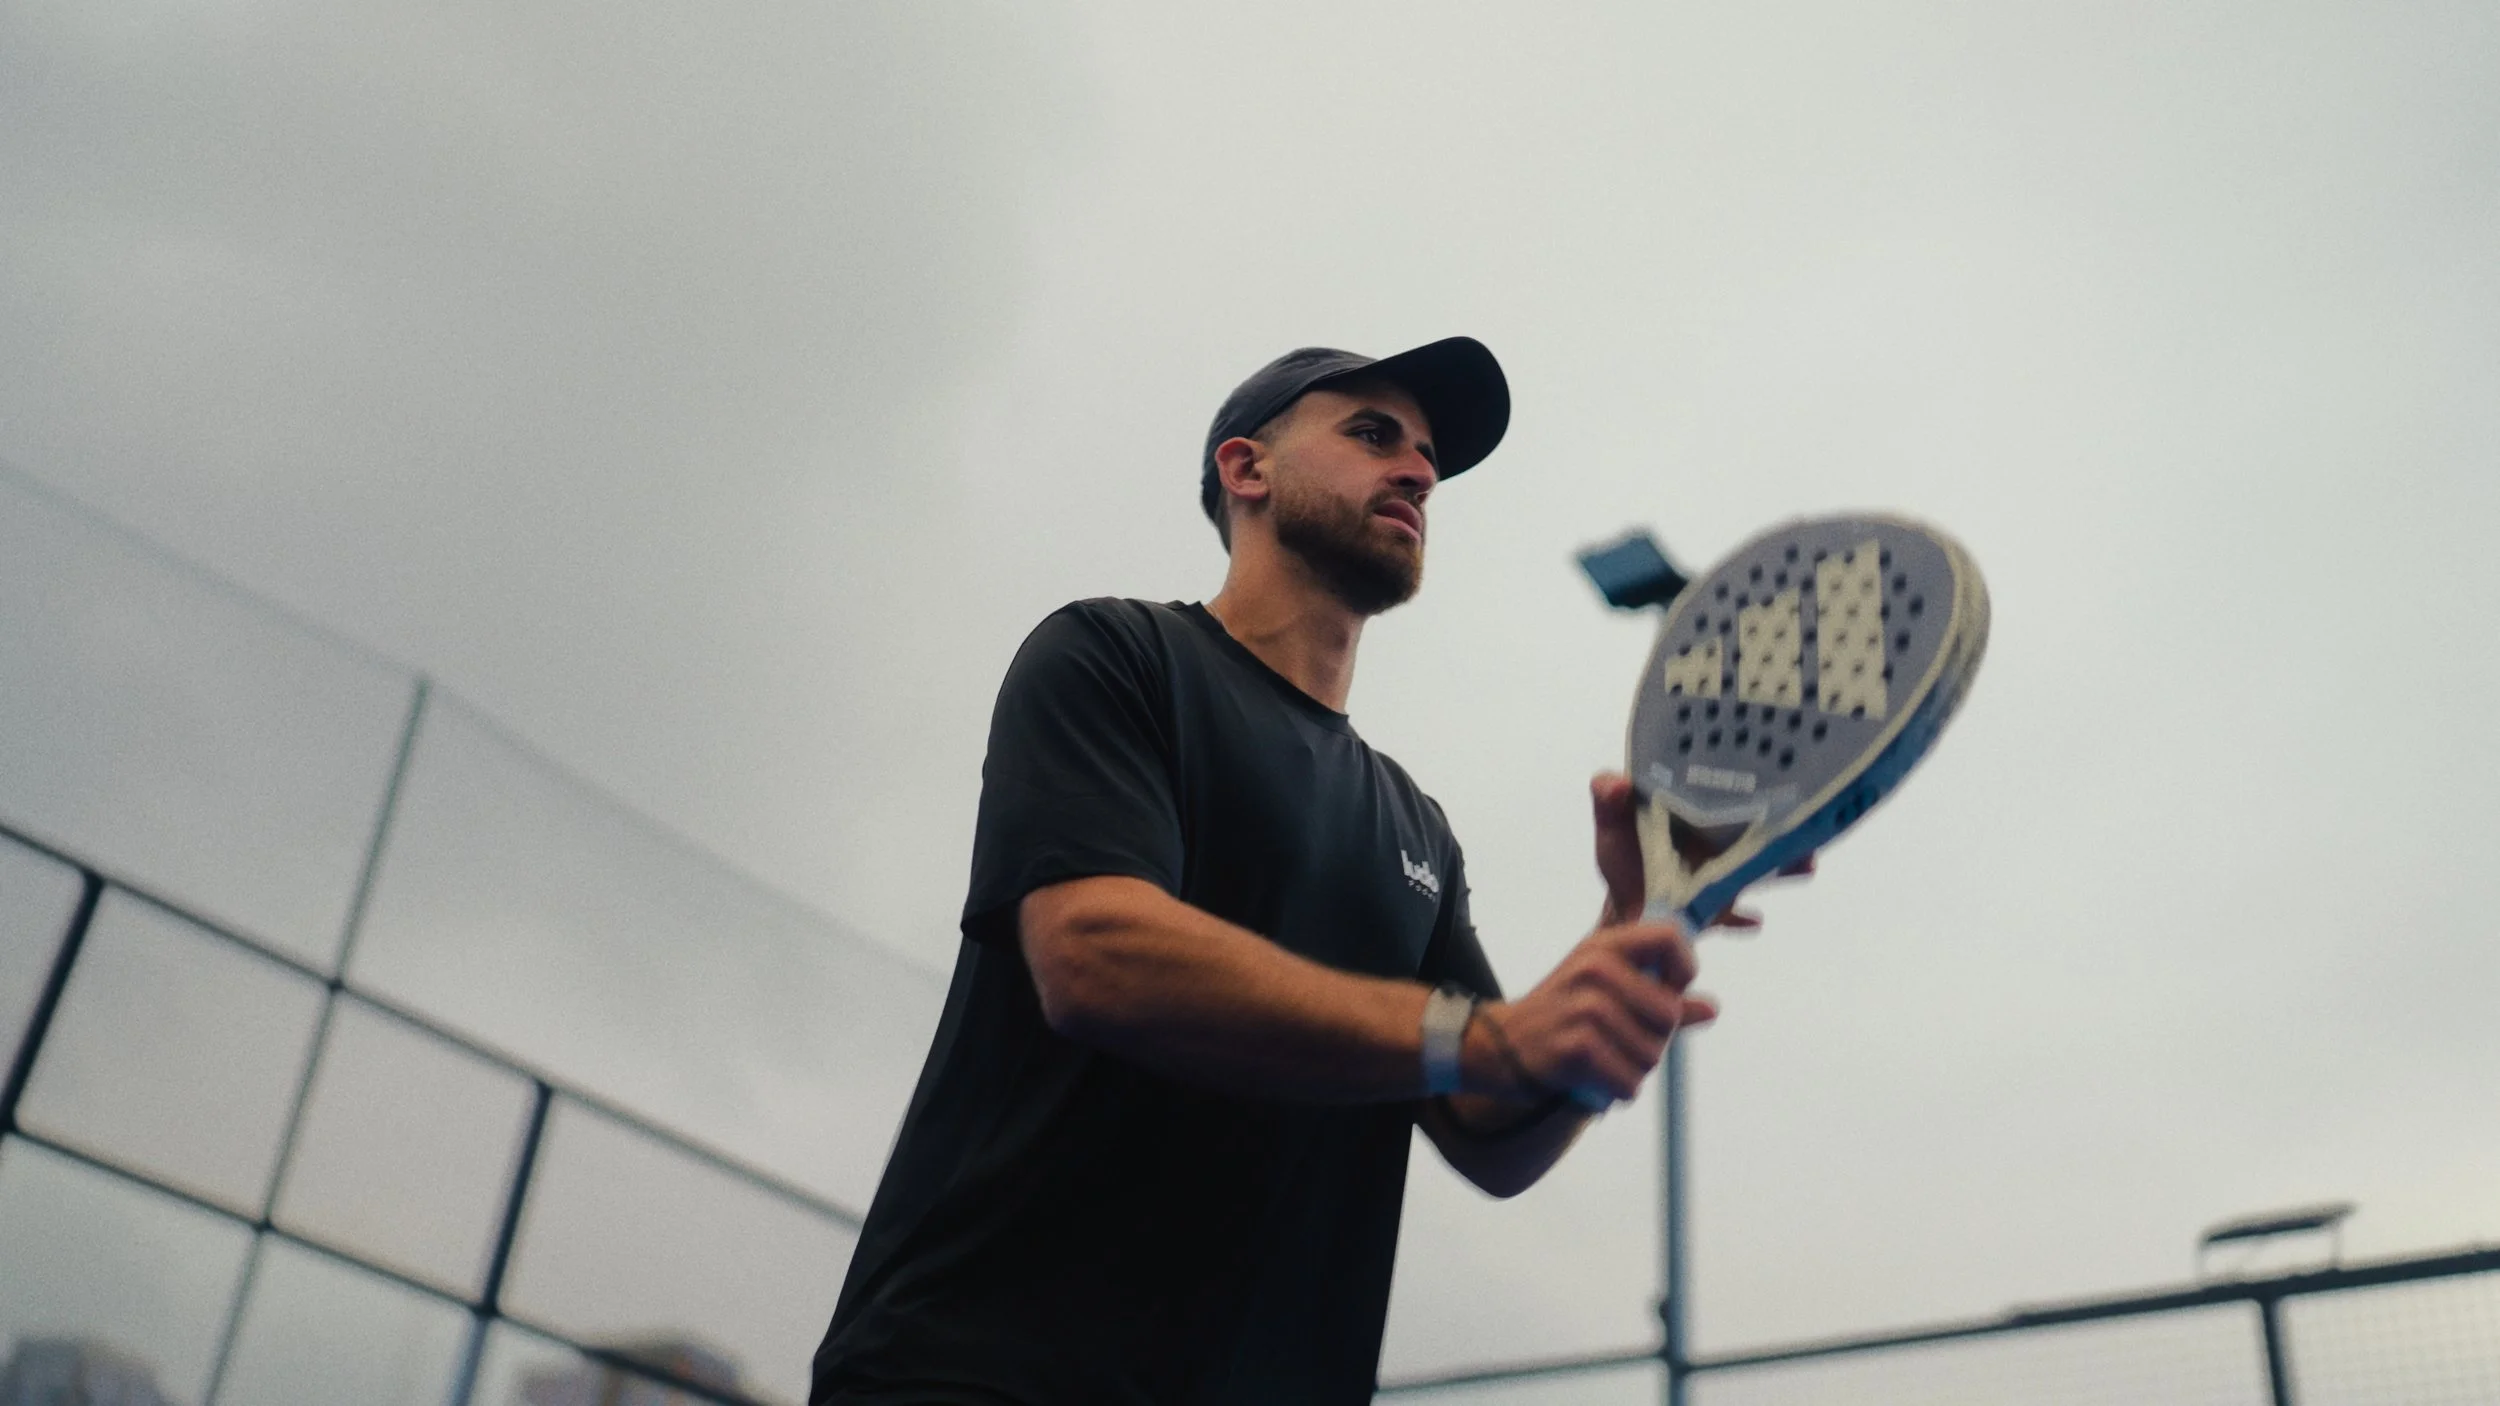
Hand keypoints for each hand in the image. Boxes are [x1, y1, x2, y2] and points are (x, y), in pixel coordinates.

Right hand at [1468, 919, 1714, 1104]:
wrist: (1496, 1044)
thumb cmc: (1559, 1014)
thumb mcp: (1603, 988)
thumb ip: (1658, 996)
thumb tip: (1711, 1009)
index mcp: (1605, 946)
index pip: (1672, 939)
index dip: (1685, 968)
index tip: (1671, 991)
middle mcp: (1596, 969)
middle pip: (1669, 1015)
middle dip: (1654, 1039)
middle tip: (1619, 1040)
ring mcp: (1586, 1008)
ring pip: (1652, 1055)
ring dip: (1633, 1069)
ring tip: (1602, 1059)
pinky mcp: (1578, 1048)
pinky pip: (1630, 1082)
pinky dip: (1617, 1090)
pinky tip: (1593, 1078)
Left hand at [1589, 771, 1816, 930]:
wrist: (1627, 909)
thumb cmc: (1624, 859)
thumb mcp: (1611, 822)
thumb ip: (1606, 797)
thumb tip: (1616, 784)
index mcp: (1701, 809)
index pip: (1736, 786)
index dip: (1760, 776)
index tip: (1780, 764)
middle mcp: (1722, 836)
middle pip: (1764, 824)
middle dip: (1790, 820)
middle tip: (1810, 816)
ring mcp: (1728, 871)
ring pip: (1765, 862)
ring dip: (1786, 863)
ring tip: (1805, 863)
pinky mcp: (1721, 906)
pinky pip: (1738, 912)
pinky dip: (1745, 917)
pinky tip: (1755, 919)